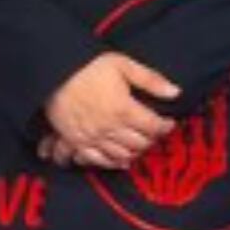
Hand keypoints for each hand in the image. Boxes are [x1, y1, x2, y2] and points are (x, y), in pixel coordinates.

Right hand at [43, 53, 179, 169]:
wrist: (54, 73)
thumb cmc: (89, 67)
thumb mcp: (123, 65)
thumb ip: (150, 80)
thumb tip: (175, 91)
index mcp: (124, 109)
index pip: (153, 127)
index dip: (165, 127)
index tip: (168, 123)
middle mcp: (109, 128)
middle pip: (139, 144)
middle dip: (151, 140)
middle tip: (154, 134)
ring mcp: (92, 137)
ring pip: (120, 155)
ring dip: (134, 153)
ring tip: (140, 146)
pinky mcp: (76, 141)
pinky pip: (96, 160)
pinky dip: (111, 164)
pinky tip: (120, 162)